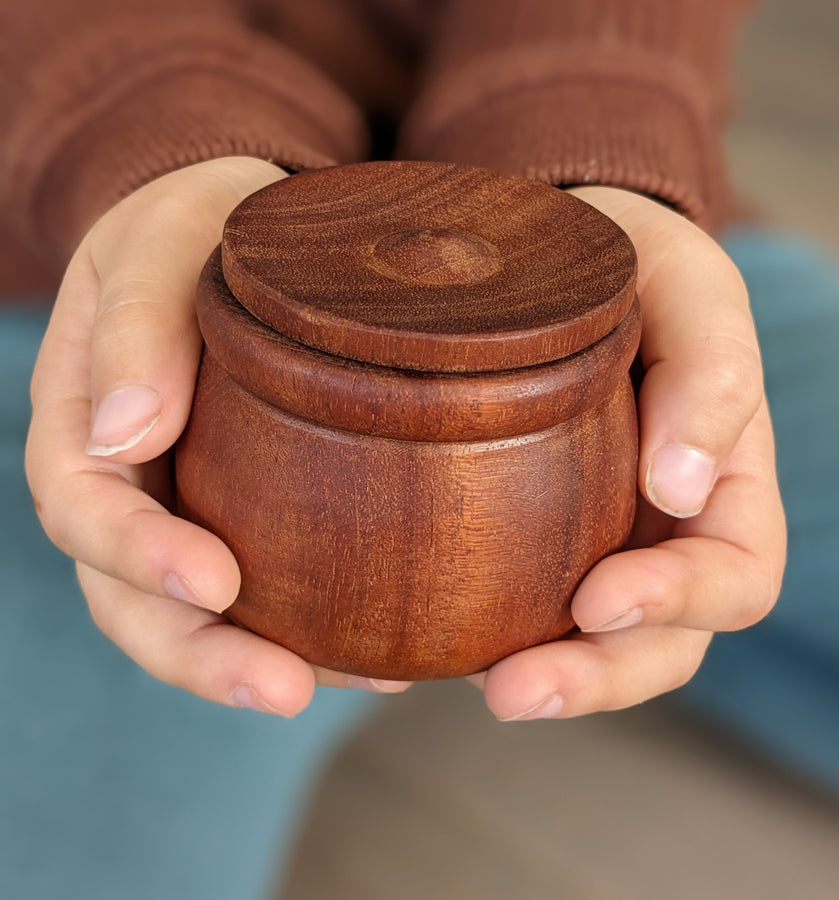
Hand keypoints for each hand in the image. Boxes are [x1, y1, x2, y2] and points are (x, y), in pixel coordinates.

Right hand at [25, 157, 410, 714]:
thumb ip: (135, 323)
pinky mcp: (245, 515)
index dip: (138, 557)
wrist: (237, 230)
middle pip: (136, 597)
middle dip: (202, 653)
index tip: (215, 581)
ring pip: (200, 616)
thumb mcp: (163, 240)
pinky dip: (313, 630)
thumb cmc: (193, 225)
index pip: (84, 508)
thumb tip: (122, 432)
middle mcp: (128, 481)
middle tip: (285, 689)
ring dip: (264, 662)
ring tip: (357, 683)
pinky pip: (266, 591)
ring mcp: (186, 505)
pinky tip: (380, 652)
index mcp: (82, 417)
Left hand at [473, 186, 785, 720]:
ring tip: (454, 680)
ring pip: (577, 648)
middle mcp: (659, 536)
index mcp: (722, 488)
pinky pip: (502, 609)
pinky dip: (461, 636)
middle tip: (513, 691)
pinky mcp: (518, 541)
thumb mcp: (688, 287)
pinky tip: (405, 645)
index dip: (678, 603)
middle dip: (594, 678)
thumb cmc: (636, 267)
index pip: (732, 577)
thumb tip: (682, 486)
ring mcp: (588, 545)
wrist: (551, 257)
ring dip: (527, 678)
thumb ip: (710, 370)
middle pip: (654, 646)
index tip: (599, 598)